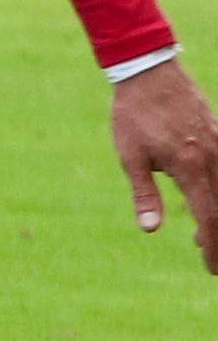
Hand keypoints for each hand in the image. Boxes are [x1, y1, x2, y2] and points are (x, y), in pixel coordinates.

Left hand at [111, 56, 217, 270]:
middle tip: (210, 258)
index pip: (210, 220)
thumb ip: (144, 194)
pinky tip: (207, 199)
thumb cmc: (134, 115)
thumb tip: (149, 229)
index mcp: (190, 168)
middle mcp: (213, 159)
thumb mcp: (131, 157)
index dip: (213, 248)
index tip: (211, 268)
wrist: (150, 72)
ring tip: (200, 235)